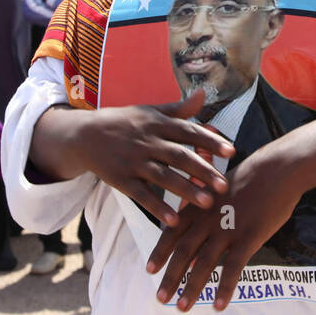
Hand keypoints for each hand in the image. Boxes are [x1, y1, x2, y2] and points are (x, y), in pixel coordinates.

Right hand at [55, 89, 233, 225]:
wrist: (84, 135)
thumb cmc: (124, 122)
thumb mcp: (149, 112)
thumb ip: (179, 109)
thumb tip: (203, 94)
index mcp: (157, 124)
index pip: (187, 132)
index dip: (209, 141)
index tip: (231, 152)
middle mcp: (147, 141)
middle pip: (179, 156)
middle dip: (202, 170)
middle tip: (224, 185)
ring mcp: (133, 161)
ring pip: (163, 177)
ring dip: (185, 190)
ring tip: (207, 203)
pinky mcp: (121, 179)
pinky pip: (141, 195)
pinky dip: (157, 207)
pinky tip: (174, 220)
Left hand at [146, 149, 302, 311]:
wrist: (277, 169)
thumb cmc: (251, 178)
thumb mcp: (220, 192)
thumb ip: (205, 217)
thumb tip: (196, 248)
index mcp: (200, 206)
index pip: (173, 232)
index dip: (160, 252)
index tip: (149, 270)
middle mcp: (208, 219)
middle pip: (183, 252)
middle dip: (170, 276)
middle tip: (160, 298)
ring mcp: (228, 229)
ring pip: (204, 263)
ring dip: (191, 288)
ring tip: (182, 308)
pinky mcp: (248, 237)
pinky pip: (234, 268)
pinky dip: (224, 288)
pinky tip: (218, 306)